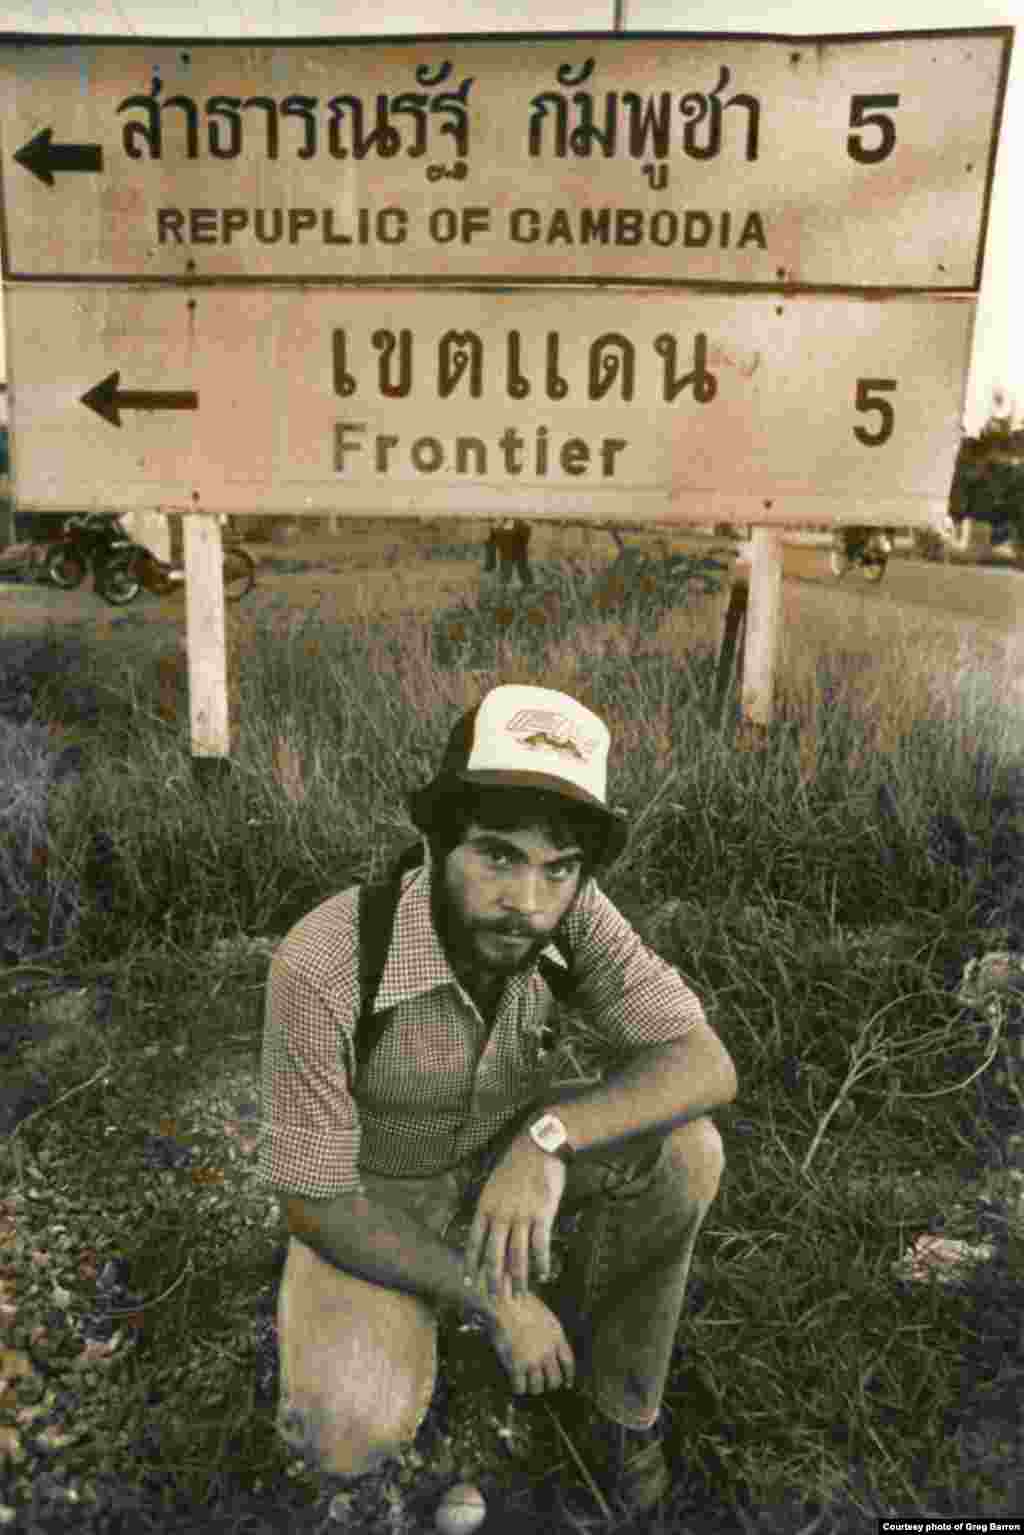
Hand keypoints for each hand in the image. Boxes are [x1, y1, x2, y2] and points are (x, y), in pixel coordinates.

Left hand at [464, 1136, 565, 1300]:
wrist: (538, 1146)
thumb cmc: (516, 1163)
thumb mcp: (493, 1183)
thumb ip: (489, 1206)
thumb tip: (485, 1228)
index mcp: (485, 1206)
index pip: (474, 1242)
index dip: (471, 1264)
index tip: (469, 1282)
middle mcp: (500, 1214)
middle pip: (494, 1255)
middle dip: (494, 1280)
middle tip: (495, 1300)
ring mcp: (521, 1216)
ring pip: (517, 1255)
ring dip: (518, 1278)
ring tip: (519, 1295)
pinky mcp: (542, 1215)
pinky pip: (540, 1245)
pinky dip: (541, 1263)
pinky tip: (542, 1276)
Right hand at [486, 1291, 574, 1395]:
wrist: (506, 1301)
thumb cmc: (521, 1303)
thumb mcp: (545, 1314)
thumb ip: (551, 1332)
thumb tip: (552, 1346)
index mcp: (557, 1337)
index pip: (568, 1364)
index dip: (568, 1376)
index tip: (567, 1383)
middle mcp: (548, 1351)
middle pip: (555, 1380)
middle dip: (549, 1384)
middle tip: (544, 1384)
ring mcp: (532, 1359)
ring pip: (538, 1387)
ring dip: (534, 1388)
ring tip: (529, 1387)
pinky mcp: (517, 1364)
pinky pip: (520, 1387)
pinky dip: (518, 1388)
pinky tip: (516, 1385)